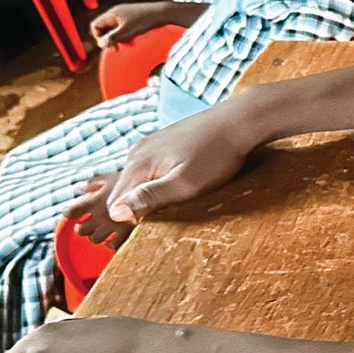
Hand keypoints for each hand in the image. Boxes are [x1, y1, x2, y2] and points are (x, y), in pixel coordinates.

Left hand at [62, 176, 135, 246]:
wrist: (154, 184)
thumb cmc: (134, 180)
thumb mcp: (111, 177)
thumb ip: (94, 183)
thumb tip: (79, 188)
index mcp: (94, 199)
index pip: (71, 212)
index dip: (70, 213)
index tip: (72, 213)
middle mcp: (101, 214)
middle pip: (81, 230)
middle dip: (83, 228)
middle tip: (89, 224)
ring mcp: (113, 225)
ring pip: (95, 239)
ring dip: (97, 236)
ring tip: (103, 231)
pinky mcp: (127, 233)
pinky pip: (113, 245)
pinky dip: (112, 243)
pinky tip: (116, 237)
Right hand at [91, 1, 170, 48]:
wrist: (163, 12)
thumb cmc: (145, 20)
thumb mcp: (127, 31)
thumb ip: (113, 38)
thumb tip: (100, 44)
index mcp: (112, 13)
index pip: (95, 25)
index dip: (98, 37)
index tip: (108, 45)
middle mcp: (117, 12)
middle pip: (104, 27)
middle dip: (109, 39)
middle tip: (117, 48)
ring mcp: (125, 14)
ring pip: (114, 28)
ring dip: (118, 38)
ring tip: (126, 44)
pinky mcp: (133, 16)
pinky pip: (123, 27)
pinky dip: (125, 34)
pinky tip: (133, 39)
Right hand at [102, 102, 262, 222]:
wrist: (238, 121)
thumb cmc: (216, 155)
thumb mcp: (185, 184)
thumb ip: (149, 198)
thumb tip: (115, 213)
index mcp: (137, 164)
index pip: (114, 204)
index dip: (128, 222)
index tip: (150, 231)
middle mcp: (137, 153)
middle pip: (124, 192)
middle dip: (139, 209)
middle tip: (168, 215)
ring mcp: (150, 146)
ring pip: (138, 181)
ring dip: (151, 196)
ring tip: (177, 200)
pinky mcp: (164, 143)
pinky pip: (151, 170)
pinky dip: (160, 182)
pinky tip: (181, 183)